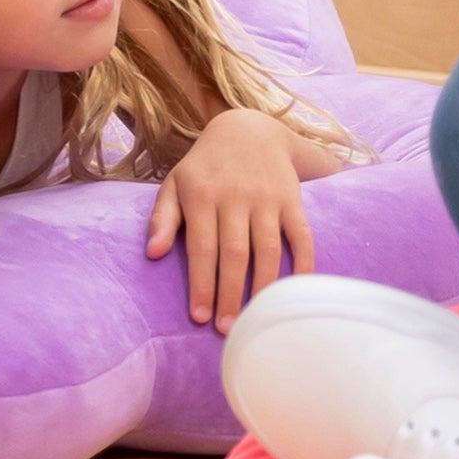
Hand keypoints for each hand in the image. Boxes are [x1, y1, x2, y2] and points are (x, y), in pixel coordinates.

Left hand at [148, 106, 318, 329]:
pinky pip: (303, 235)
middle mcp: (236, 197)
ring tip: (256, 318)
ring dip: (262, 286)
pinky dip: (304, 263)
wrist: (249, 129)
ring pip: (268, 249)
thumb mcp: (174, 183)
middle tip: (227, 329)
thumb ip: (162, 218)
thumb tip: (153, 254)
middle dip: (230, 294)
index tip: (198, 317)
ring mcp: (267, 199)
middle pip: (234, 254)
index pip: (201, 248)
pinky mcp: (293, 200)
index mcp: (202, 195)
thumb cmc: (204, 166)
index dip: (201, 283)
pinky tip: (295, 291)